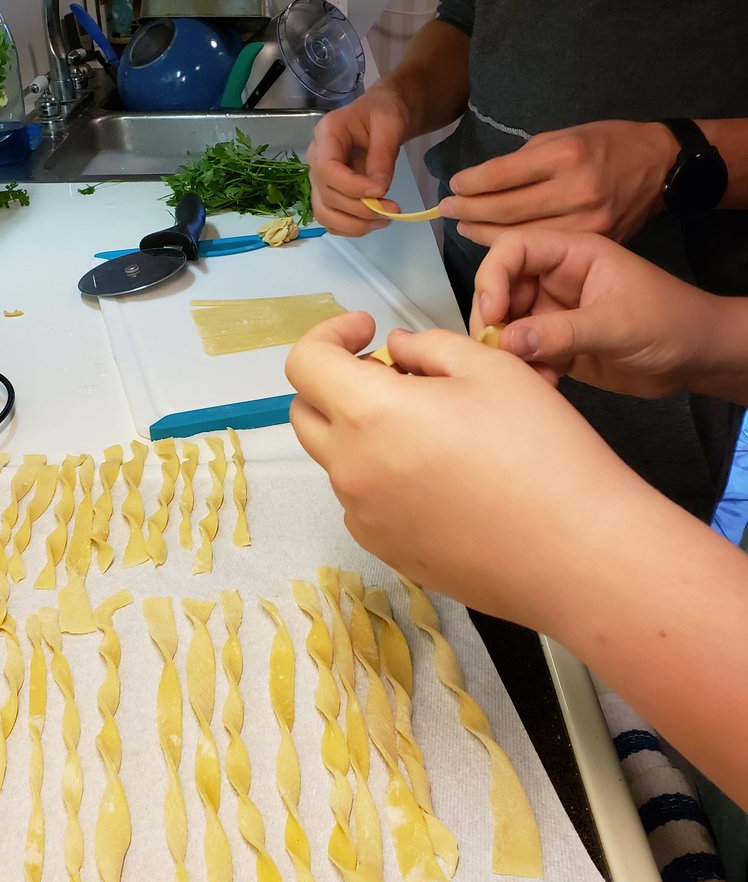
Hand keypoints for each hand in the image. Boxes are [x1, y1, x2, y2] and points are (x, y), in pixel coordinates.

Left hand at [286, 312, 638, 623]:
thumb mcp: (490, 368)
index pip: (304, 362)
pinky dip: (382, 477)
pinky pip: (364, 502)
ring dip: (363, 432)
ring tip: (432, 429)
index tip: (369, 330)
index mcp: (368, 414)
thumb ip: (427, 347)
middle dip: (336, 383)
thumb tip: (396, 350)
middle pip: (306, 414)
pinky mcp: (387, 551)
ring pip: (338, 459)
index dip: (329, 335)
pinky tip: (442, 478)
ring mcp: (365, 518)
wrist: (577, 551)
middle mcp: (351, 470)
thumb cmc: (541, 449)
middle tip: (395, 376)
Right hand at [305, 84, 409, 235]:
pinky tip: (374, 221)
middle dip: (360, 209)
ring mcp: (318, 179)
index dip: (353, 187)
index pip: (328, 169)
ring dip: (355, 225)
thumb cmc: (384, 114)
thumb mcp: (390, 125)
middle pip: (327, 196)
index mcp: (327, 134)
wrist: (381, 117)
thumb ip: (383, 155)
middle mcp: (315, 159)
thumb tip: (379, 190)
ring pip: (325, 214)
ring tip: (385, 220)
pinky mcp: (327, 194)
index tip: (382, 191)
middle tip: (392, 209)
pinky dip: (352, 228)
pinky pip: (332, 220)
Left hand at [445, 120, 677, 245]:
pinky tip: (495, 240)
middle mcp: (574, 191)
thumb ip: (524, 160)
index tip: (453, 186)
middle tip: (446, 210)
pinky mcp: (593, 243)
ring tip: (462, 225)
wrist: (661, 165)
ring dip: (482, 233)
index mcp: (564, 155)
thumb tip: (482, 181)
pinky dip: (513, 245)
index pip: (500, 176)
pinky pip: (542, 248)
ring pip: (519, 236)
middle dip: (468, 211)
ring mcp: (585, 222)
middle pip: (503, 210)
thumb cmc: (607, 144)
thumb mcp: (564, 135)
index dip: (469, 184)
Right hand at [469, 230, 715, 396]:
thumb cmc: (670, 323)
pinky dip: (526, 371)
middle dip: (493, 321)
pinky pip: (524, 354)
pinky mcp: (556, 345)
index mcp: (572, 255)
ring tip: (531, 375)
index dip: (493, 277)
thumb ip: (562, 332)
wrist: (697, 359)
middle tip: (497, 353)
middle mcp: (555, 280)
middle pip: (500, 289)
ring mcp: (553, 313)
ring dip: (509, 353)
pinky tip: (547, 383)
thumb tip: (506, 342)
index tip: (494, 314)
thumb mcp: (616, 325)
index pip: (513, 250)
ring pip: (507, 326)